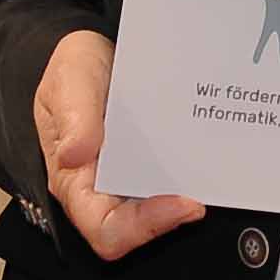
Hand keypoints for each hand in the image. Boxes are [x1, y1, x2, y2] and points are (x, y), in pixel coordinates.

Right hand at [35, 29, 203, 260]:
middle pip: (138, 227)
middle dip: (172, 215)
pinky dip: (190, 174)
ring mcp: (127, 178)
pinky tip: (206, 155)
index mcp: (74, 182)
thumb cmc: (74, 71)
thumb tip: (74, 154)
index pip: (106, 229)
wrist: (94, 50)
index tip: (179, 204)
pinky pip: (170, 180)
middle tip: (203, 193)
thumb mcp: (69, 81)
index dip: (142, 227)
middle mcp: (101, 188)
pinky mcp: (149, 162)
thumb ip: (73, 117)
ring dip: (186, 196)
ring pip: (160, 207)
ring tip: (211, 172)